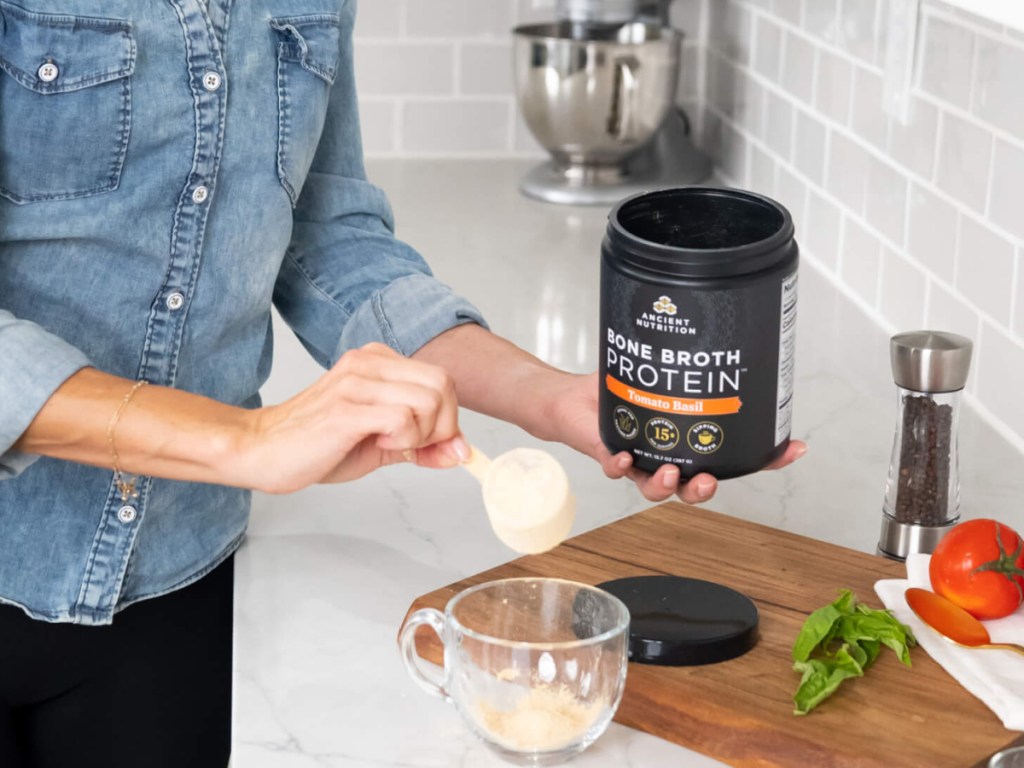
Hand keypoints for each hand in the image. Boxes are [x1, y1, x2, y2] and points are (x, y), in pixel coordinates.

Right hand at [233, 343, 467, 492]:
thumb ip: (422, 444)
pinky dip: (402, 440)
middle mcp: (368, 362)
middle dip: (443, 427)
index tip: (435, 447)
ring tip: (388, 443)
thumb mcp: (381, 443)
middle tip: (414, 448)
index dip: (449, 418)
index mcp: (378, 361)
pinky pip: (402, 419)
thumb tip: (461, 452)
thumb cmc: (316, 443)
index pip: (442, 379)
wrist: (261, 450)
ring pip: (427, 401)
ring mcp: (356, 381)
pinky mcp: (346, 407)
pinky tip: (375, 442)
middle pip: (443, 385)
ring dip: (421, 436)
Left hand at [544, 372, 806, 504]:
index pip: (733, 457)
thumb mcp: (659, 372)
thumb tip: (723, 329)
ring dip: (665, 486)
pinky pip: (614, 469)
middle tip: (710, 480)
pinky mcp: (606, 455)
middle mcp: (664, 457)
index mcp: (686, 441)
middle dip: (705, 490)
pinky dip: (619, 465)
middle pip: (693, 486)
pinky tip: (624, 458)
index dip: (764, 459)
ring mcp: (635, 461)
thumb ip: (685, 363)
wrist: (570, 398)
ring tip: (669, 473)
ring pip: (655, 487)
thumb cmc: (617, 391)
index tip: (792, 450)